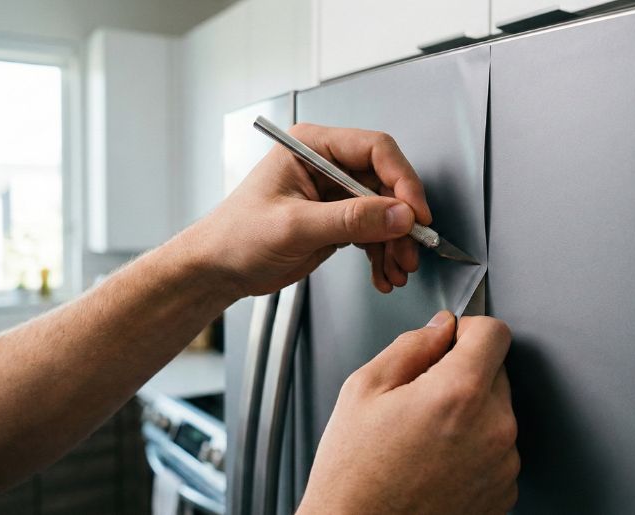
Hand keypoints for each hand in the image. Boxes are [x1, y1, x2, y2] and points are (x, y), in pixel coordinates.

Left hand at [188, 123, 431, 297]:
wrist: (219, 269)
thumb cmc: (236, 236)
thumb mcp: (295, 226)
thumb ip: (349, 219)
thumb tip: (398, 214)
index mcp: (312, 147)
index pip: (375, 150)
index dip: (402, 180)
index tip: (414, 213)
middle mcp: (327, 165)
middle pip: (386, 183)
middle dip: (402, 221)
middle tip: (411, 249)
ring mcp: (335, 194)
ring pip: (385, 211)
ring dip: (396, 243)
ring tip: (397, 269)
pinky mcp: (338, 220)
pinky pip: (374, 232)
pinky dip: (383, 254)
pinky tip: (383, 273)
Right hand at [298, 312, 519, 514]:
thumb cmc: (354, 475)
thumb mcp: (364, 389)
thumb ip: (410, 346)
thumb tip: (438, 329)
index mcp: (458, 394)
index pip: (494, 332)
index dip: (469, 328)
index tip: (452, 339)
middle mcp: (493, 428)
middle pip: (496, 371)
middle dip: (463, 373)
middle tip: (421, 397)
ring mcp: (503, 464)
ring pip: (497, 411)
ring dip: (471, 412)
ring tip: (425, 436)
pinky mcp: (504, 491)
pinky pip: (497, 448)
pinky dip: (475, 446)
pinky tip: (437, 460)